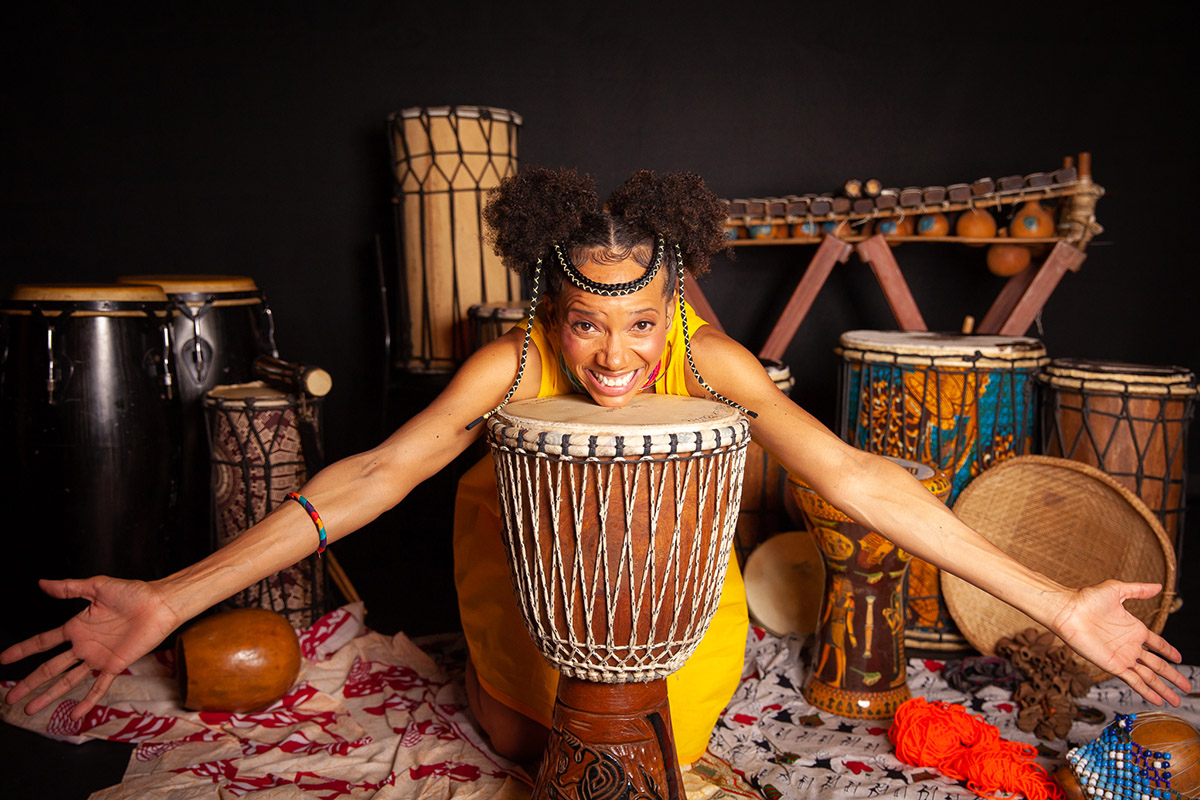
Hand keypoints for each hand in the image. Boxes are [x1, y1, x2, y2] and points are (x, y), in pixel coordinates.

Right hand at [1, 577, 181, 719]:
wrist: (160, 604)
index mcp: (77, 626)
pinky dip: (87, 701)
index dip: (23, 650)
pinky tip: (74, 715)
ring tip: (30, 709)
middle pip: (50, 667)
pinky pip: (99, 686)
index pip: (43, 642)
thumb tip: (42, 583)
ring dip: (49, 695)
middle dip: (29, 682)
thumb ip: (69, 588)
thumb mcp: (97, 586)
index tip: (3, 659)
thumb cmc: (134, 593)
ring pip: (68, 680)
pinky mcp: (115, 665)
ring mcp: (98, 657)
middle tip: (10, 697)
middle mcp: (84, 645)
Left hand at [1052, 580, 1190, 704]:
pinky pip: (1134, 681)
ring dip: (1163, 689)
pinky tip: (1156, 700)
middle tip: (1187, 687)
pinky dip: (1146, 691)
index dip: (1169, 652)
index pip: (1158, 644)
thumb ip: (1138, 590)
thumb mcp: (1117, 590)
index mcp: (1134, 629)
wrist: (1068, 611)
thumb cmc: (1087, 599)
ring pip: (1149, 677)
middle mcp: (1130, 645)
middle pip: (1158, 665)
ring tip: (1176, 701)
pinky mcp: (1113, 665)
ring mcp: (1123, 657)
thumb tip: (1159, 586)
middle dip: (1173, 677)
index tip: (1179, 659)